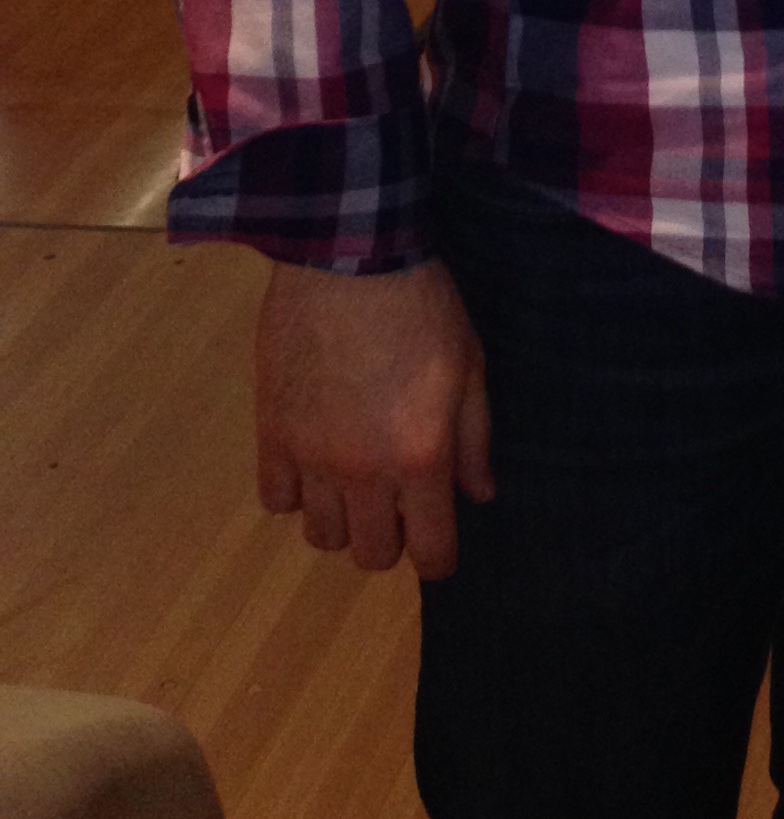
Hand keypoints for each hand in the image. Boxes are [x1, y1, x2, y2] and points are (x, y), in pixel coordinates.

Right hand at [255, 257, 492, 578]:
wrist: (348, 259)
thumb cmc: (423, 306)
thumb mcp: (470, 366)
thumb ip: (474, 440)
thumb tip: (478, 497)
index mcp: (421, 456)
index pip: (429, 549)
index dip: (438, 559)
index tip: (438, 550)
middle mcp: (364, 472)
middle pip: (370, 554)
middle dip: (390, 540)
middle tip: (397, 506)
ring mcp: (311, 457)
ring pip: (320, 536)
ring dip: (342, 520)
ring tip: (354, 484)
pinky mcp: (270, 434)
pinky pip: (275, 500)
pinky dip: (295, 493)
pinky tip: (312, 463)